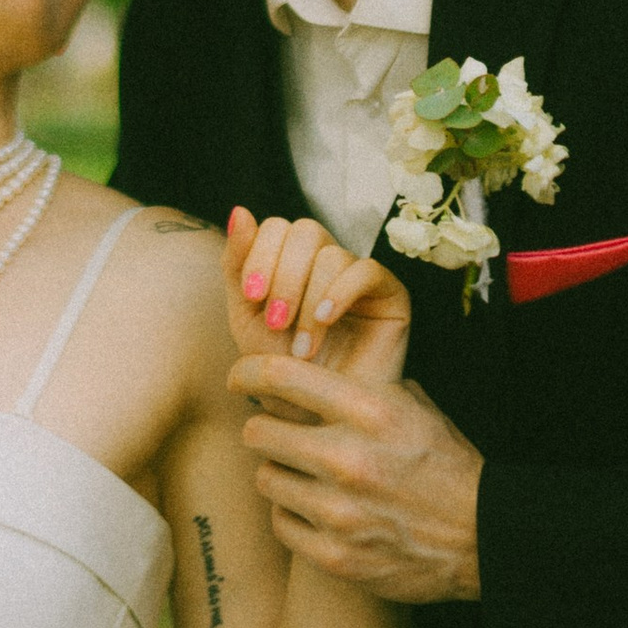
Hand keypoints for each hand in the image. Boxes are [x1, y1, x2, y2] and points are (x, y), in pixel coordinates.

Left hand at [226, 207, 412, 389]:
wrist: (317, 416)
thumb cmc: (281, 370)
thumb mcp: (247, 318)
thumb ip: (238, 265)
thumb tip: (240, 211)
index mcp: (290, 259)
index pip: (276, 227)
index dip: (260, 254)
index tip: (252, 296)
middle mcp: (325, 259)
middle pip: (304, 230)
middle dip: (284, 276)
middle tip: (276, 322)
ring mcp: (357, 274)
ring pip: (331, 254)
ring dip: (308, 300)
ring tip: (302, 347)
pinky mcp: (389, 292)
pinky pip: (366, 270)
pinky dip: (340, 293)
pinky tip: (325, 321)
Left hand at [229, 351, 484, 604]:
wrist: (481, 536)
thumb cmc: (443, 463)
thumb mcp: (412, 406)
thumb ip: (357, 387)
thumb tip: (302, 369)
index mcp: (369, 411)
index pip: (281, 376)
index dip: (248, 371)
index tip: (238, 377)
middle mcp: (347, 458)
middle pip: (259, 431)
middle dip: (264, 428)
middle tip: (277, 433)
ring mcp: (338, 512)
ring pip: (266, 478)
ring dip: (279, 472)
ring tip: (302, 473)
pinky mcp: (334, 555)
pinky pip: (281, 522)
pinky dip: (292, 513)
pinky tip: (314, 508)